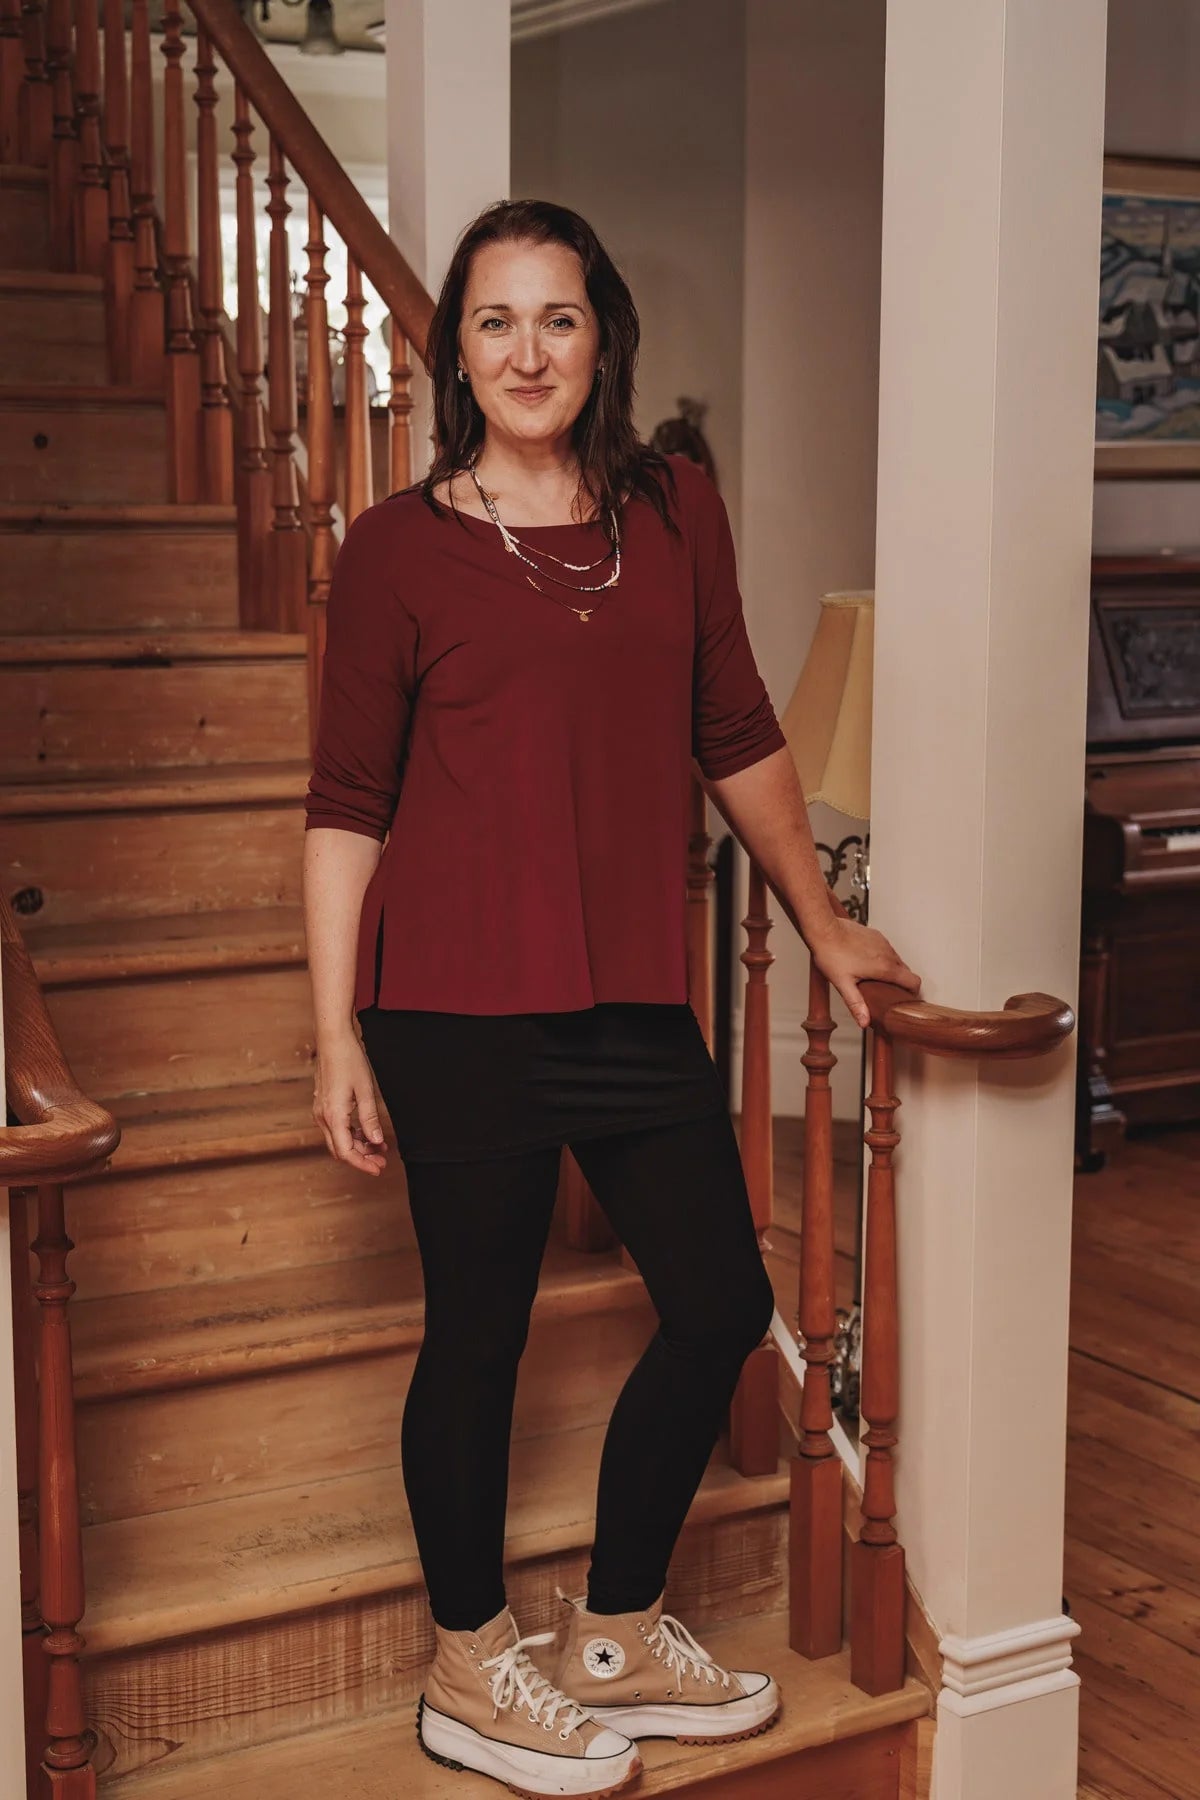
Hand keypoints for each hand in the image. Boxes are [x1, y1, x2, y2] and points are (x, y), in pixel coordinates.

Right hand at [313, 1031, 388, 1174]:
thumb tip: (376, 1142)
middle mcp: (323, 1117)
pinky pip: (337, 1128)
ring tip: (380, 1146)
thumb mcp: (365, 1091)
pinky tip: (368, 1133)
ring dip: (358, 1146)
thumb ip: (370, 1119)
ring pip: (339, 1139)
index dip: (362, 1164)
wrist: (332, 1040)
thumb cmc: (349, 1061)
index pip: (346, 1152)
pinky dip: (352, 1134)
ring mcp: (321, 1111)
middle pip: (341, 1149)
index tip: (378, 1169)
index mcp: (333, 1116)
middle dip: (362, 1158)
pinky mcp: (324, 1105)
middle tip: (382, 1160)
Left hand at [807, 916, 921, 1029]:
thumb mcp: (843, 984)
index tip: (907, 999)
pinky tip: (868, 963)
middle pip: (907, 972)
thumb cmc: (831, 954)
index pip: (914, 981)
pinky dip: (884, 958)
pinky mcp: (876, 935)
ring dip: (892, 970)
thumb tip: (864, 1022)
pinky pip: (887, 949)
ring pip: (897, 960)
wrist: (825, 929)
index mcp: (885, 968)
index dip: (914, 992)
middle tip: (889, 993)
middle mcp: (888, 954)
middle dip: (902, 983)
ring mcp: (883, 942)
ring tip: (877, 980)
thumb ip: (856, 1004)